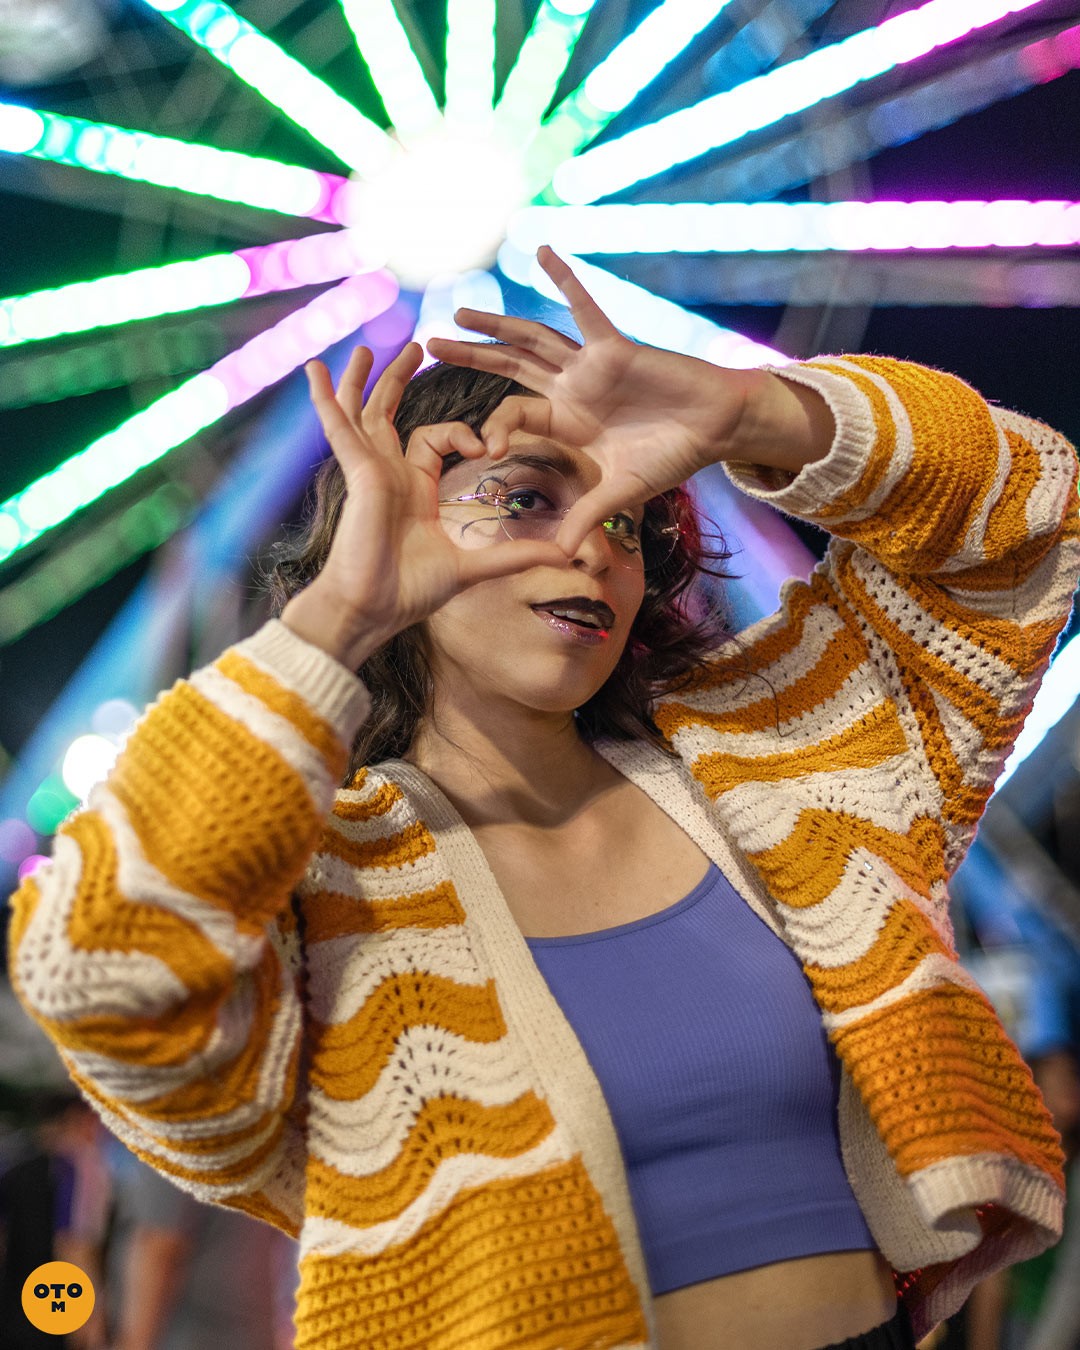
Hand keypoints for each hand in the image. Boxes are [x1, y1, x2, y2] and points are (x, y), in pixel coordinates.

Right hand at [281, 343, 566, 667]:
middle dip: (401, 379)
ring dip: (365, 379)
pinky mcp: (358, 473)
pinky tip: (315, 369)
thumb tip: (565, 558)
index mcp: (413, 489)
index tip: (487, 446)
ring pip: (364, 412)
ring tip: (364, 347)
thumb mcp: (474, 567)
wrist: (374, 609)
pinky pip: (340, 428)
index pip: (434, 440)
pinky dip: (326, 399)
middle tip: (416, 347)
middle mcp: (389, 475)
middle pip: (391, 415)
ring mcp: (369, 471)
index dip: (463, 433)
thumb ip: (517, 555)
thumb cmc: (411, 592)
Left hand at [426, 247, 832, 553]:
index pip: (515, 416)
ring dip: (498, 324)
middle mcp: (571, 387)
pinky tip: (541, 253)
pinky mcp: (614, 347)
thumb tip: (557, 554)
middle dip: (471, 356)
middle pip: (510, 367)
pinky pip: (585, 309)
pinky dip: (566, 281)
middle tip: (428, 344)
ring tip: (462, 310)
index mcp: (567, 420)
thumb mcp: (621, 491)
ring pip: (534, 338)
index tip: (485, 449)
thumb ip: (586, 516)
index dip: (496, 429)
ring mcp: (590, 365)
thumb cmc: (673, 455)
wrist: (716, 428)